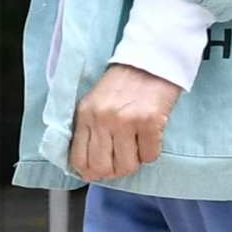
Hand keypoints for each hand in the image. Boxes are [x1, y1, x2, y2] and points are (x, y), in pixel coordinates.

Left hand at [71, 61, 183, 182]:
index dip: (91, 172)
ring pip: (127, 166)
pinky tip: (151, 137)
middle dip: (113, 171)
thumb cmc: (125, 83)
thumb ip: (90, 130)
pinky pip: (150, 155)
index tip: (100, 172)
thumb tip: (89, 168)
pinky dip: (151, 152)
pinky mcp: (151, 121)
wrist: (152, 60)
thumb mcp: (96, 102)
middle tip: (122, 162)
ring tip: (137, 146)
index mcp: (86, 114)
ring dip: (134, 161)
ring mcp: (127, 121)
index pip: (79, 160)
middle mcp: (103, 119)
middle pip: (103, 168)